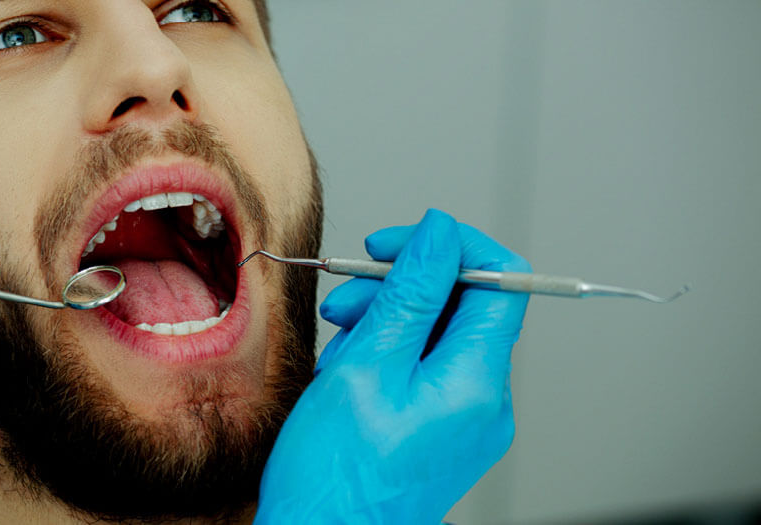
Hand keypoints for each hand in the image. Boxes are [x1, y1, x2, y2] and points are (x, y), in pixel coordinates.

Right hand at [256, 209, 529, 523]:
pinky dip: (387, 357)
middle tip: (345, 302)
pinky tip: (347, 372)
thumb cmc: (334, 474)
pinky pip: (426, 372)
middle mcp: (486, 403)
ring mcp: (467, 422)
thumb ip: (411, 292)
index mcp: (478, 383)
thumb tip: (441, 232)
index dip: (449, 248)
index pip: (502, 280)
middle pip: (464, 308)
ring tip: (338, 345)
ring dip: (386, 323)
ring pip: (438, 338)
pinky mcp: (443, 433)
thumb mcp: (366, 365)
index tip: (394, 245)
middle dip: (402, 289)